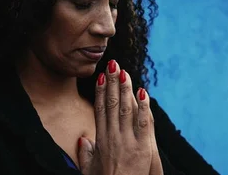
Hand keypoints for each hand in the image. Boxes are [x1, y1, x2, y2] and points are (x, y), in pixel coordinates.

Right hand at [77, 60, 162, 174]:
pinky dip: (144, 107)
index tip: (101, 76)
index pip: (99, 109)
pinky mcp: (143, 148)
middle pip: (111, 103)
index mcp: (101, 139)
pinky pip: (144, 123)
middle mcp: (113, 136)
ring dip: (125, 88)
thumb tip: (83, 140)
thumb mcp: (89, 169)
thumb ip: (85, 153)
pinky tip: (143, 92)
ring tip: (124, 72)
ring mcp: (128, 141)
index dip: (100, 91)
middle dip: (112, 82)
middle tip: (113, 64)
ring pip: (125, 109)